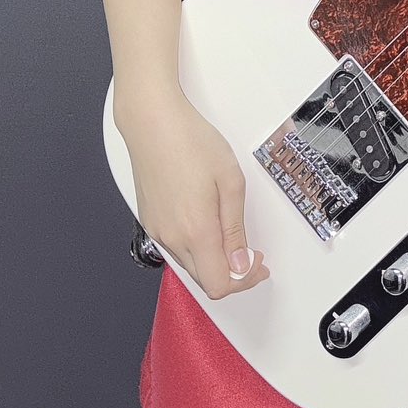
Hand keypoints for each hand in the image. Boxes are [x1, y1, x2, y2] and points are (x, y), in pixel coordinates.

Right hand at [114, 88, 269, 299]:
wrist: (152, 122)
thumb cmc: (192, 142)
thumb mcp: (230, 181)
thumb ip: (235, 229)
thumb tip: (241, 265)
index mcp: (196, 231)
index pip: (219, 285)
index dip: (244, 280)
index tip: (258, 262)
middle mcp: (172, 238)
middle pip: (204, 280)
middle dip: (232, 273)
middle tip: (251, 252)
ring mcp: (157, 231)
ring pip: (189, 265)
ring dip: (213, 260)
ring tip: (229, 232)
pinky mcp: (149, 221)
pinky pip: (176, 248)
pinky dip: (195, 247)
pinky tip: (206, 223)